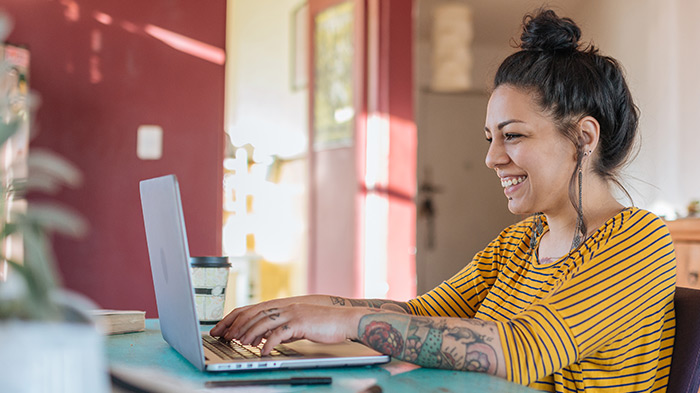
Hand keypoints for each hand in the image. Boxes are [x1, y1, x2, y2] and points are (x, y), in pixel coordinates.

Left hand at [215, 303, 367, 355]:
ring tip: (240, 344)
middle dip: (236, 325)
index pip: (251, 308)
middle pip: (253, 313)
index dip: (233, 318)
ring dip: (249, 334)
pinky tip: (263, 352)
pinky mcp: (300, 322)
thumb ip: (279, 327)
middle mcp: (284, 306)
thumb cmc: (322, 324)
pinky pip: (280, 333)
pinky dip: (269, 343)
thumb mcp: (296, 324)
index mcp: (281, 305)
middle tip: (224, 337)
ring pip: (263, 322)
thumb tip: (261, 337)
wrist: (344, 320)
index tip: (221, 328)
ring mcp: (292, 313)